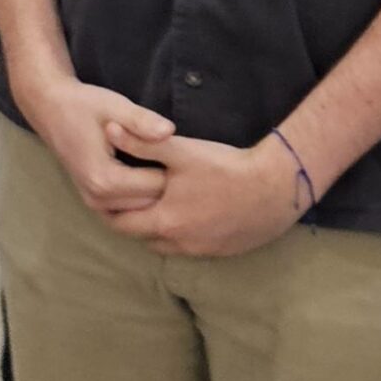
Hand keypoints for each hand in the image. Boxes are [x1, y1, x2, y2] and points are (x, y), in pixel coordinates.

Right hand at [21, 75, 175, 218]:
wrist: (50, 108)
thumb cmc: (84, 105)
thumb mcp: (115, 106)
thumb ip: (142, 121)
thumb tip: (170, 131)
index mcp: (104, 178)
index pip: (156, 185)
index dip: (171, 167)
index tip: (176, 149)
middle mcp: (97, 198)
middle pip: (151, 202)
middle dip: (165, 183)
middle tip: (171, 157)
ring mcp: (93, 203)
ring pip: (142, 209)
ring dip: (154, 191)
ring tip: (159, 163)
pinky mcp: (93, 202)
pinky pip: (128, 209)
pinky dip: (141, 197)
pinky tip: (145, 174)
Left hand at [106, 133, 302, 257]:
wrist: (278, 188)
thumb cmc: (226, 168)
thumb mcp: (181, 152)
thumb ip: (141, 142)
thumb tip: (108, 129)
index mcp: (163, 221)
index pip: (120, 223)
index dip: (107, 209)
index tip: (101, 194)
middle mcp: (180, 243)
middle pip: (140, 236)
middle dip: (128, 219)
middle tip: (122, 199)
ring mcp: (203, 250)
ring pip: (165, 244)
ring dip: (154, 228)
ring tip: (150, 205)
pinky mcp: (224, 251)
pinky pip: (190, 247)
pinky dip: (179, 234)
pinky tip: (184, 214)